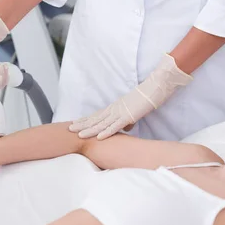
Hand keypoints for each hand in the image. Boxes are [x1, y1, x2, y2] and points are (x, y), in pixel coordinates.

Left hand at [69, 54, 192, 139]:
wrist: (155, 88)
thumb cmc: (147, 98)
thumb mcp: (135, 111)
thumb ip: (129, 120)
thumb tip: (126, 128)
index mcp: (115, 107)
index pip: (97, 115)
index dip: (86, 120)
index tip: (75, 124)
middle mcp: (114, 109)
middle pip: (95, 118)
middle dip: (82, 124)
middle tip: (69, 129)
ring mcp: (120, 112)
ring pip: (101, 123)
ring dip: (90, 129)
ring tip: (78, 134)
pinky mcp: (128, 116)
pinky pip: (115, 125)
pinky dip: (106, 132)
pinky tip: (98, 137)